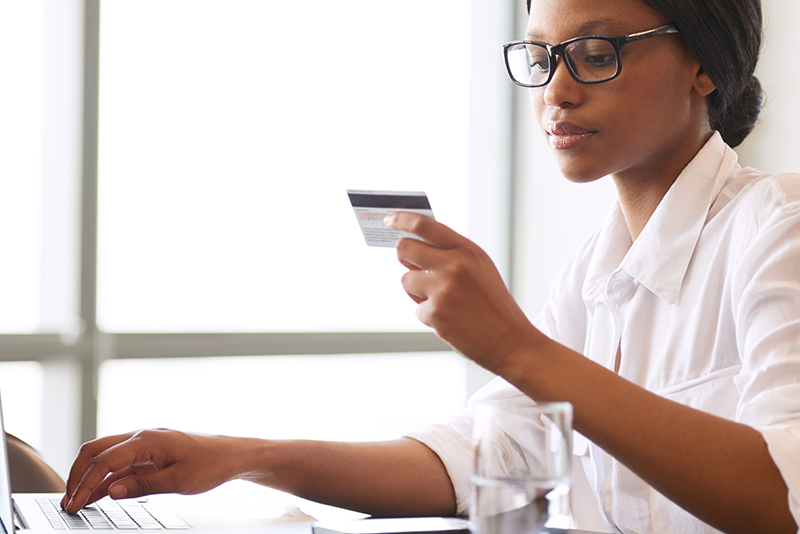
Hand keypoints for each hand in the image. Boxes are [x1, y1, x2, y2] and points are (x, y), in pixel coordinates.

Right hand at [62, 429, 240, 512]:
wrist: (231, 455)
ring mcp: (145, 443)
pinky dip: (106, 478)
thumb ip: (143, 486)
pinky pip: (121, 463)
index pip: (105, 460)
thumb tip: (110, 491)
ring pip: (106, 455)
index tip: (73, 504)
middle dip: (78, 474)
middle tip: (68, 501)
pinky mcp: (150, 452)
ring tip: (76, 501)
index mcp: (148, 440)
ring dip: (90, 476)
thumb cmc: (211, 465)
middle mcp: (143, 436)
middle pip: (97, 450)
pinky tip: (97, 495)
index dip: (85, 483)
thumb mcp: (178, 481)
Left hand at [384, 212, 538, 373]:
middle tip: (407, 262)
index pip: (425, 225)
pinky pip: (417, 308)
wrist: (511, 341)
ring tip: (443, 301)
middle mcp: (455, 265)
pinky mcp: (435, 313)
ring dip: (416, 291)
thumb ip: (451, 253)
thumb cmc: (493, 303)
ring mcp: (443, 289)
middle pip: (405, 248)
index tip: (389, 219)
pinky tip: (451, 320)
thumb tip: (413, 243)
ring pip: (406, 280)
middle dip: (402, 255)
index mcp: (467, 250)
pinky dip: (429, 315)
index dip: (401, 219)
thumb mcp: (479, 268)